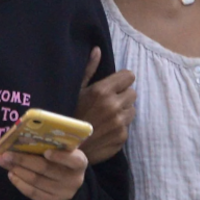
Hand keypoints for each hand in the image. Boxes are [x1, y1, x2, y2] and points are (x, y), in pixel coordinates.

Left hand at [0, 147, 87, 199]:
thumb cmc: (64, 161)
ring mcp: (62, 193)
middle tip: (6, 154)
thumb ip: (53, 145)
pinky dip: (19, 183)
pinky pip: (32, 193)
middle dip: (23, 160)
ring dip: (17, 170)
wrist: (71, 185)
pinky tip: (11, 174)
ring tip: (4, 162)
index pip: (73, 160)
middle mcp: (73, 180)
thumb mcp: (65, 152)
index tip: (46, 152)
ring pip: (35, 180)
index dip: (60, 157)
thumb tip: (22, 138)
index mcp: (79, 163)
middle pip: (45, 169)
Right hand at [75, 47, 135, 164]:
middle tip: (109, 103)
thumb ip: (89, 70)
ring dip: (123, 111)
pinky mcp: (122, 137)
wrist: (66, 149)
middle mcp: (114, 105)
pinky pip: (127, 126)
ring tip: (107, 117)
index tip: (114, 86)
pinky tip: (106, 129)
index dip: (122, 80)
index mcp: (103, 91)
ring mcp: (120, 123)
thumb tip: (98, 50)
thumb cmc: (68, 116)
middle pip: (132, 93)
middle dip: (123, 96)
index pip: (129, 76)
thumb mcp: (76, 91)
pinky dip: (120, 127)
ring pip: (132, 110)